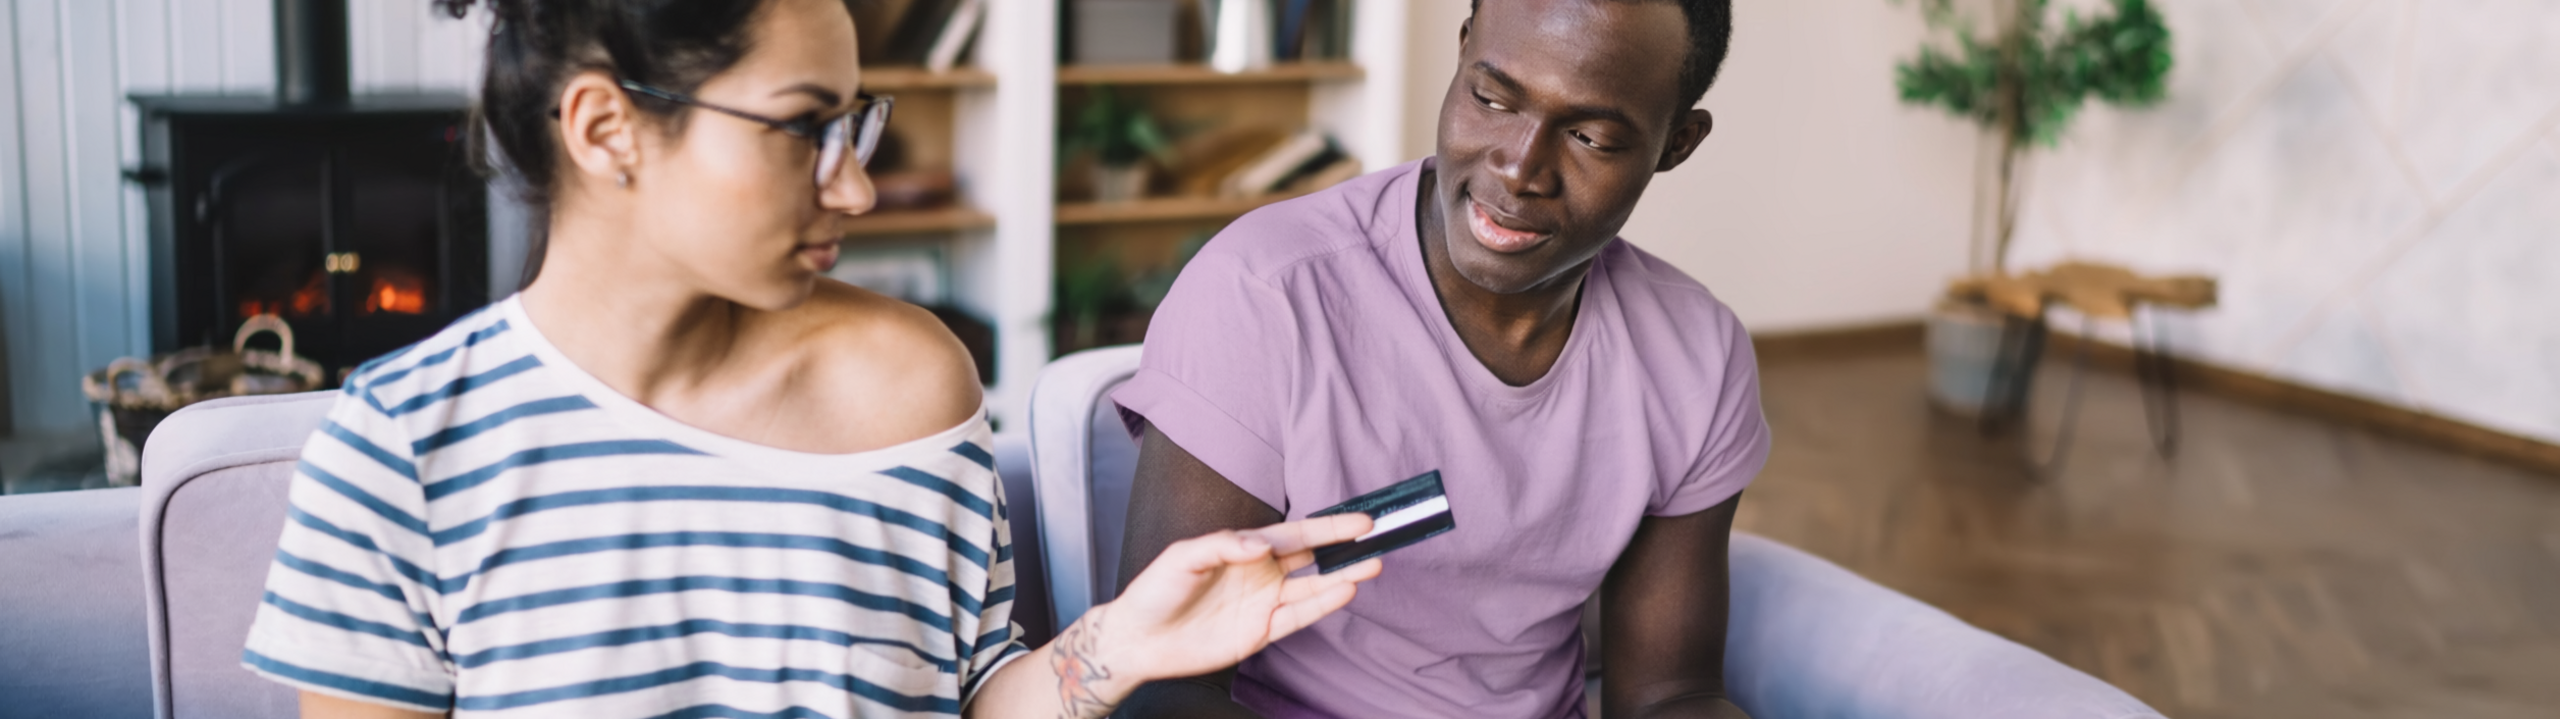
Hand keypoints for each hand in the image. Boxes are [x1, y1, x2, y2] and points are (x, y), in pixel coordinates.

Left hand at [1059, 515, 1382, 697]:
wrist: (1139, 638)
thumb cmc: (1155, 591)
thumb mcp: (1183, 557)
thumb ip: (1223, 545)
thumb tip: (1261, 545)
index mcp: (1244, 549)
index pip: (1294, 534)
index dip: (1327, 527)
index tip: (1358, 520)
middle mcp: (1260, 574)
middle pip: (1312, 556)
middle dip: (1344, 546)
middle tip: (1376, 536)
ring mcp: (1263, 603)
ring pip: (1313, 587)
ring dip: (1342, 576)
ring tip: (1372, 566)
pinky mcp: (1260, 632)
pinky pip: (1298, 617)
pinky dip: (1322, 605)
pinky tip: (1344, 592)